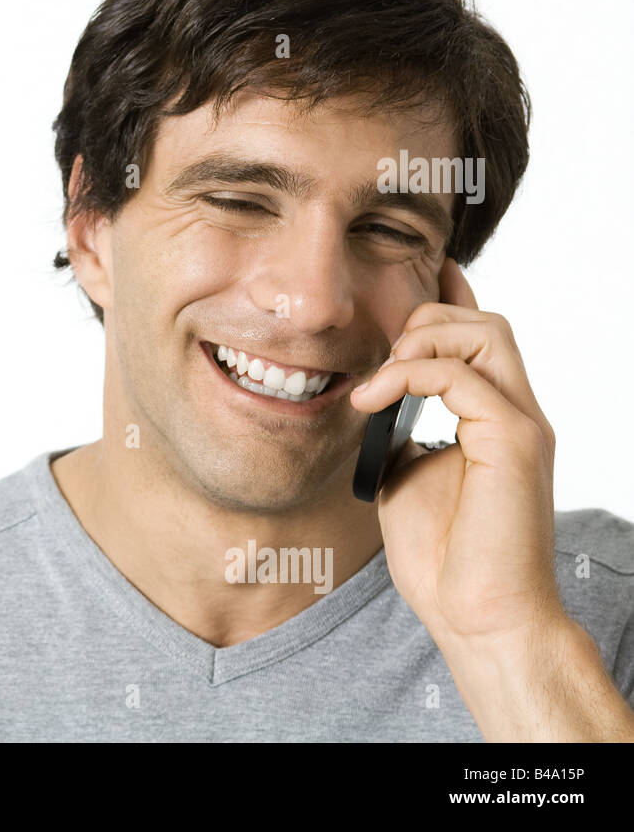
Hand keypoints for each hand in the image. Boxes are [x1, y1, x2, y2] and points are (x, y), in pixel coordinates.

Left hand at [348, 258, 562, 646]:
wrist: (477, 614)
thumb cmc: (443, 556)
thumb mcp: (403, 474)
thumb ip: (397, 428)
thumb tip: (372, 397)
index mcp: (493, 418)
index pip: (479, 337)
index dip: (446, 300)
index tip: (407, 279)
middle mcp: (516, 413)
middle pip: (485, 321)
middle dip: (423, 321)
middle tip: (378, 363)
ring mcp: (521, 425)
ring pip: (486, 334)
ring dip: (420, 343)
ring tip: (378, 382)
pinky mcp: (517, 442)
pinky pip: (465, 377)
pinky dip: (413, 376)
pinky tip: (375, 400)